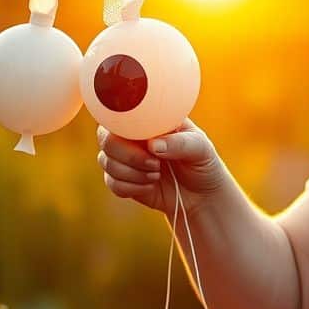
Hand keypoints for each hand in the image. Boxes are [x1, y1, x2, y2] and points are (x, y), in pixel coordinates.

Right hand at [96, 119, 229, 216]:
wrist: (201, 195)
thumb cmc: (202, 162)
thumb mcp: (201, 149)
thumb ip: (180, 144)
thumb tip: (153, 145)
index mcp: (148, 120)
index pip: (121, 113)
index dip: (121, 124)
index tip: (140, 139)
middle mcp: (132, 136)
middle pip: (106, 138)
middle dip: (129, 155)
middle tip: (155, 164)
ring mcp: (125, 158)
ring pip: (106, 161)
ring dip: (131, 173)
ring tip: (156, 175)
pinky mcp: (122, 180)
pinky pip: (112, 182)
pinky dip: (131, 187)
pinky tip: (150, 186)